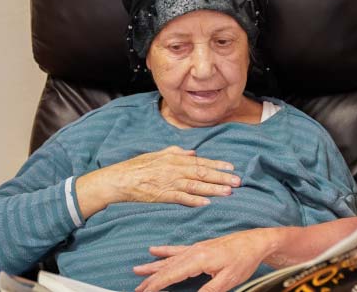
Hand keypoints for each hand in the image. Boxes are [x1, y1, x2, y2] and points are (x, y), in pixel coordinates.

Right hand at [78, 146, 239, 211]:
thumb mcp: (156, 154)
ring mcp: (169, 183)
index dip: (217, 164)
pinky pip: (181, 198)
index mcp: (174, 159)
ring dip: (213, 189)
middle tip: (238, 181)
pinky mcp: (162, 195)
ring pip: (196, 186)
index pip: (201, 162)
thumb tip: (192, 152)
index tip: (232, 167)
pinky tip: (206, 203)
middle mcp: (174, 170)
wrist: (118, 179)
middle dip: (221, 177)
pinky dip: (194, 201)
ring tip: (228, 192)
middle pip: (202, 173)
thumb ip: (175, 152)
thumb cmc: (137, 167)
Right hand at [133, 228, 282, 291]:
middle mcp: (194, 252)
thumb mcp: (228, 280)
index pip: (171, 275)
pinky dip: (165, 251)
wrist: (256, 241)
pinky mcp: (200, 247)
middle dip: (151, 279)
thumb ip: (209, 291)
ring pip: (169, 259)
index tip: (143, 291)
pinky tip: (154, 250)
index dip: (156, 284)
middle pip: (167, 268)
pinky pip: (178, 250)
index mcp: (199, 260)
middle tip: (136, 288)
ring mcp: (196, 248)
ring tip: (137, 270)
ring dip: (153, 266)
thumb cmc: (245, 259)